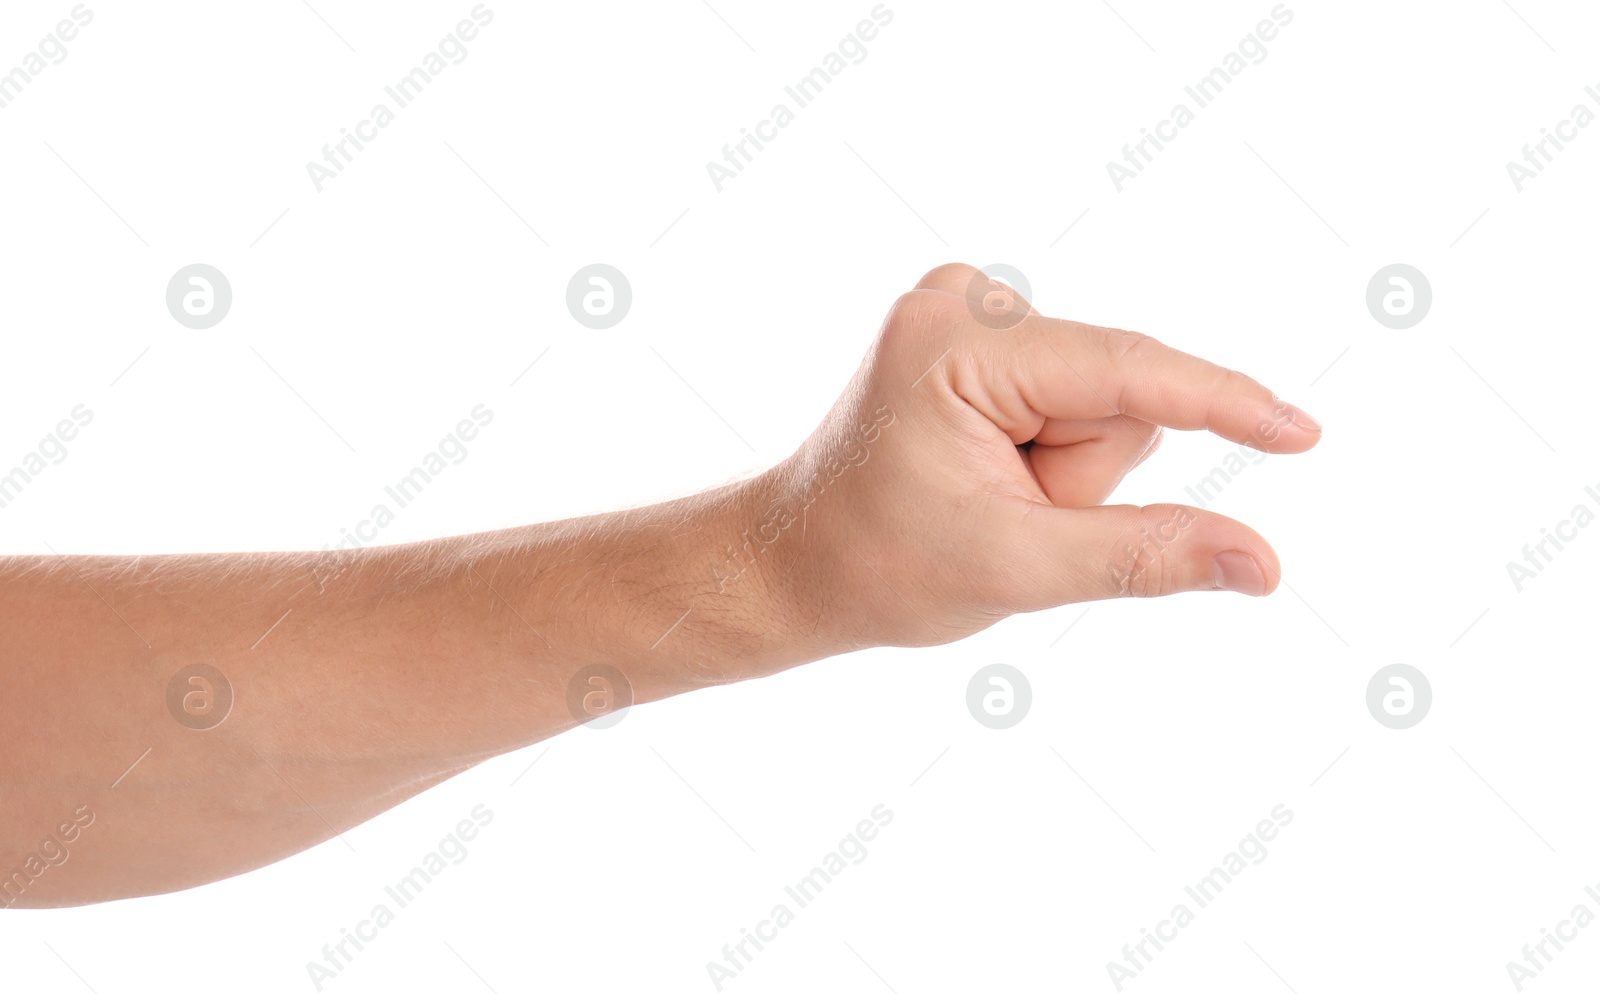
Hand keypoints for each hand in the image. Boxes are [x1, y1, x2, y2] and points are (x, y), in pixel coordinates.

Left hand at [760, 263, 1322, 651]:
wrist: (795, 565)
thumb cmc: (876, 568)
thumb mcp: (1015, 568)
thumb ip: (1143, 555)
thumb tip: (1263, 562)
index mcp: (956, 340)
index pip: (1126, 370)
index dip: (1222, 403)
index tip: (1304, 432)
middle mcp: (964, 301)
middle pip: (1118, 394)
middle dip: (1083, 476)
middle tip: (1002, 518)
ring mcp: (971, 311)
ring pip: (1105, 403)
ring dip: (1067, 474)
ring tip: (986, 501)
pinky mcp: (984, 336)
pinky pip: (1079, 399)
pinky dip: (1054, 456)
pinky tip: (988, 477)